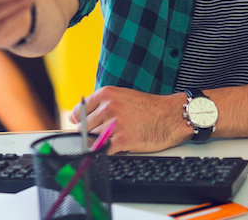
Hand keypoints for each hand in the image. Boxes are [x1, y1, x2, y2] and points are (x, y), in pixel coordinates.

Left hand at [70, 86, 191, 152]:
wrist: (170, 116)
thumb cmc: (147, 107)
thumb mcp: (122, 97)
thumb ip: (103, 105)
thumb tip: (83, 118)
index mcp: (106, 94)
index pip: (79, 111)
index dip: (78, 121)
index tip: (77, 126)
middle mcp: (108, 107)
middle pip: (85, 127)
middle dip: (89, 133)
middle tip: (99, 136)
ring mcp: (115, 124)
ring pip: (93, 139)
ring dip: (99, 143)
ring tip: (110, 140)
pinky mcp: (122, 140)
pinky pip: (103, 150)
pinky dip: (105, 152)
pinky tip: (112, 149)